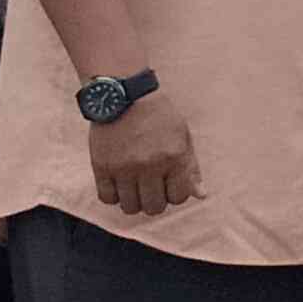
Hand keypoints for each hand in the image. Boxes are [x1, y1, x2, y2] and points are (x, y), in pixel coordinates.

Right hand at [89, 89, 201, 213]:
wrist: (124, 94)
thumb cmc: (158, 115)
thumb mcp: (182, 136)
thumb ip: (191, 167)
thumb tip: (201, 195)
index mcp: (174, 157)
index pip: (178, 198)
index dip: (175, 194)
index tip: (169, 183)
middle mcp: (150, 165)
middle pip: (154, 207)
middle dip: (155, 201)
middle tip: (151, 187)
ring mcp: (124, 167)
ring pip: (130, 207)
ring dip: (134, 201)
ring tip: (134, 186)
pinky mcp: (102, 166)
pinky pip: (107, 198)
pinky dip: (113, 196)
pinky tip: (118, 183)